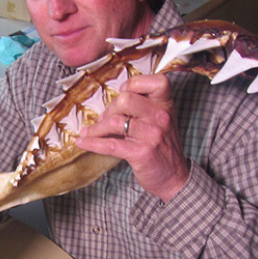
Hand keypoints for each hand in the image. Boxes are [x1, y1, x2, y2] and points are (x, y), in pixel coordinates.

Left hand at [76, 74, 189, 202]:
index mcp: (166, 106)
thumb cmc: (163, 148)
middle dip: (109, 109)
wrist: (175, 177)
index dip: (134, 83)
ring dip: (96, 128)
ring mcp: (152, 135)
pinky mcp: (141, 153)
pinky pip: (110, 144)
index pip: (154, 81)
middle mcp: (161, 117)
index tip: (123, 93)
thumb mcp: (161, 122)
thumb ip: (143, 109)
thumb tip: (109, 107)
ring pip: (114, 121)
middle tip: (104, 120)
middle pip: (125, 99)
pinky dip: (92, 143)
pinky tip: (83, 142)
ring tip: (88, 133)